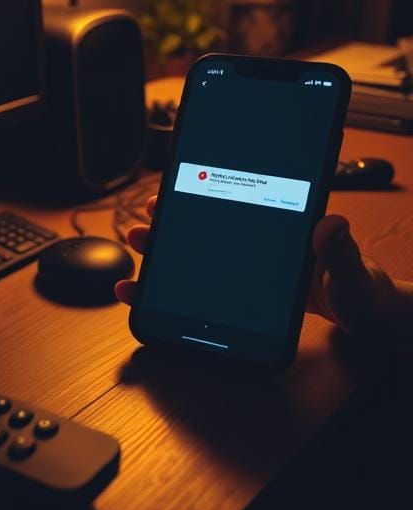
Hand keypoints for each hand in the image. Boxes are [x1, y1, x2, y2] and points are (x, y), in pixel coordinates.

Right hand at [114, 196, 412, 352]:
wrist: (369, 321)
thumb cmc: (365, 292)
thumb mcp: (354, 273)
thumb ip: (341, 250)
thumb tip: (331, 221)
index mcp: (283, 226)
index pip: (236, 197)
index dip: (199, 188)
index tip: (170, 188)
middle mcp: (260, 240)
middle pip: (207, 221)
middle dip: (172, 216)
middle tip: (148, 213)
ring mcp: (250, 265)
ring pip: (199, 250)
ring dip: (166, 246)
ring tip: (140, 243)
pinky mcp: (245, 291)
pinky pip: (206, 283)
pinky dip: (176, 285)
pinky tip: (149, 288)